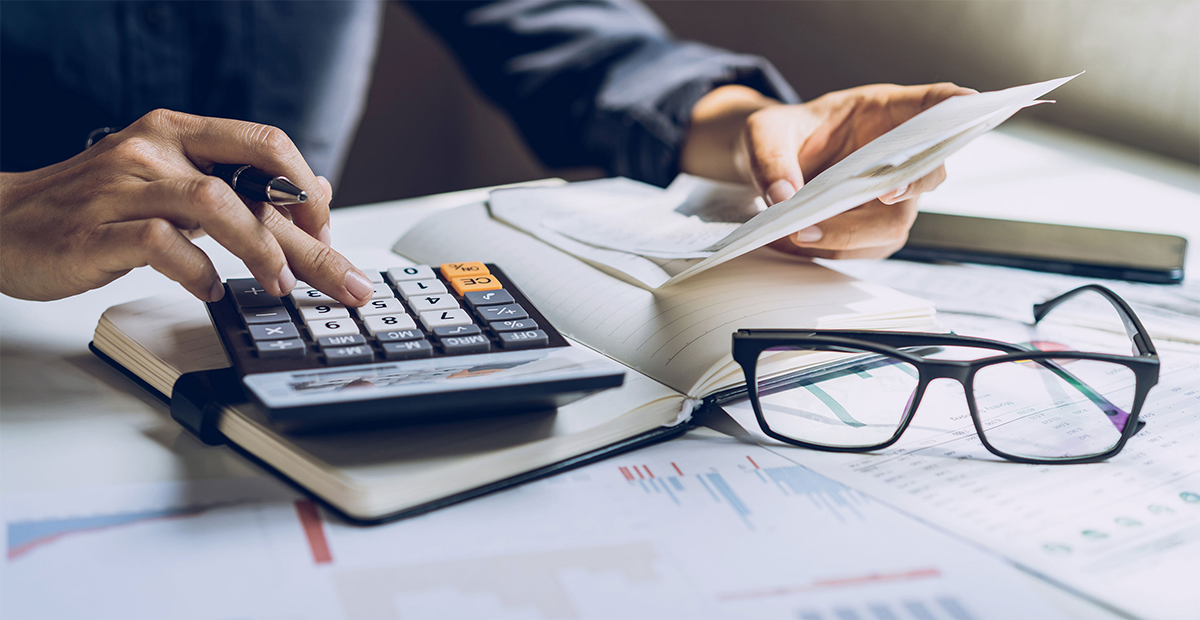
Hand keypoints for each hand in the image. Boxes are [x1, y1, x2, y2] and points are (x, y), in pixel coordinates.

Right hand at [0, 109, 375, 304]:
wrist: (1, 222)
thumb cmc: (95, 207)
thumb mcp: (173, 183)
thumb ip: (240, 185)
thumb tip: (314, 191)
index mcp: (179, 132)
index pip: (265, 144)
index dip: (307, 191)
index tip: (327, 232)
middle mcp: (155, 149)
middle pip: (254, 184)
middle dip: (310, 239)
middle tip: (345, 282)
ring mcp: (124, 187)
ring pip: (215, 204)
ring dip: (260, 251)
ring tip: (278, 287)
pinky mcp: (97, 229)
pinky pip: (162, 245)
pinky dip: (196, 272)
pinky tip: (209, 291)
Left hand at [680, 82, 975, 258]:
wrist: (769, 167)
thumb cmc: (778, 136)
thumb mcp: (763, 133)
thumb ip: (771, 158)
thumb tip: (785, 197)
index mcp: (884, 111)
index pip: (933, 103)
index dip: (955, 104)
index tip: (969, 103)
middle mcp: (897, 154)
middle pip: (926, 173)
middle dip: (906, 186)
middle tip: (880, 193)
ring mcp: (891, 193)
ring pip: (895, 222)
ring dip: (852, 234)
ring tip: (799, 232)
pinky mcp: (873, 226)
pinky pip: (867, 247)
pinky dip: (832, 249)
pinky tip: (795, 241)